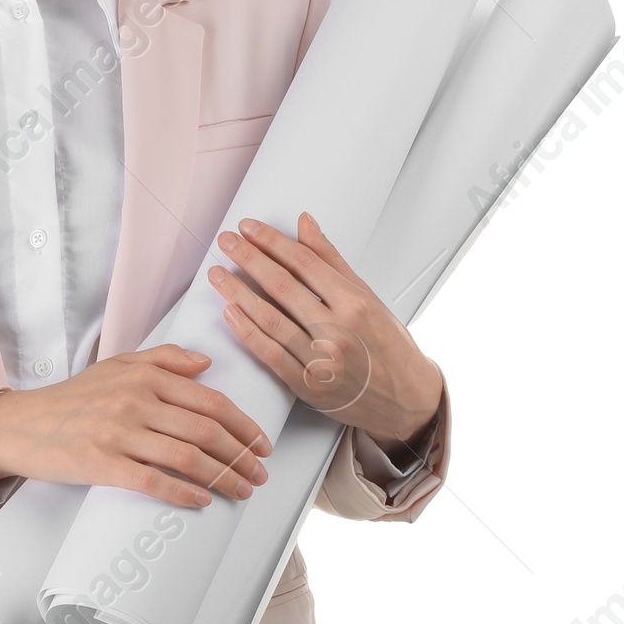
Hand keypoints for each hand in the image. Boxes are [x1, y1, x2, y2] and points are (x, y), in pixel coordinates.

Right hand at [0, 344, 272, 509]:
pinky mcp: (102, 463)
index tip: (262, 443)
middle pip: (206, 431)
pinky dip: (185, 493)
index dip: (243, 425)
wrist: (22, 425)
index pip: (210, 400)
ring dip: (224, 477)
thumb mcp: (117, 364)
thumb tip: (207, 363)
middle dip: (242, 455)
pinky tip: (203, 501)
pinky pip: (155, 481)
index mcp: (144, 376)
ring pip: (188, 457)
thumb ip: (164, 359)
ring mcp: (119, 433)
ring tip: (242, 490)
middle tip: (260, 473)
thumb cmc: (73, 397)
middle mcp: (135, 401)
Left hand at [207, 213, 442, 451]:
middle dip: (248, 259)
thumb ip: (331, 260)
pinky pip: (268, 353)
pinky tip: (229, 312)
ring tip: (217, 273)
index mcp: (355, 303)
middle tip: (227, 241)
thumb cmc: (389, 347)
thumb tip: (305, 224)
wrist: (406, 400)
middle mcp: (338, 331)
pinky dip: (245, 331)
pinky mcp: (306, 385)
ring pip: (269, 319)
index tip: (249, 227)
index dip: (271, 241)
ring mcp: (320, 360)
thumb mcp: (369, 297)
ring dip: (237, 292)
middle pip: (281, 286)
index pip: (303, 262)